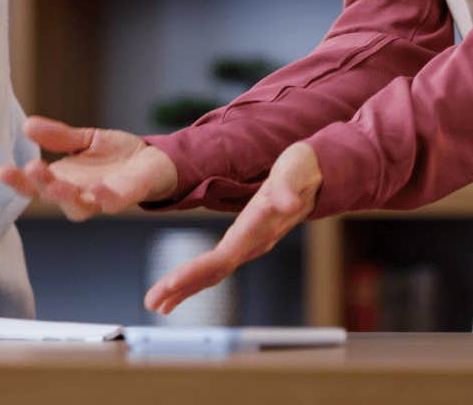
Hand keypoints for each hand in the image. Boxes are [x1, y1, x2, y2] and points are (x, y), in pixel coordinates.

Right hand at [0, 116, 177, 222]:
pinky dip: (105, 197)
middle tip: (30, 170)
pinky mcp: (127, 195)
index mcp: (64, 180)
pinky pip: (113, 202)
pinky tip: (97, 188)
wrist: (154, 159)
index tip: (1, 170)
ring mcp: (102, 198)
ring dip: (66, 197)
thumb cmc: (116, 155)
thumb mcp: (84, 140)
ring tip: (56, 184)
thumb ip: (58, 137)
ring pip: (79, 208)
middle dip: (40, 186)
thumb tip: (27, 124)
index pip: (35, 186)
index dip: (17, 182)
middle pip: (53, 198)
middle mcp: (79, 193)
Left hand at [142, 141, 321, 315]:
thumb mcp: (296, 170)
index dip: (196, 271)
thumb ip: (289, 187)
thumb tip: (288, 203)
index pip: (223, 256)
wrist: (319, 175)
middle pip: (214, 271)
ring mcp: (251, 244)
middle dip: (182, 287)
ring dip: (184, 287)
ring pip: (214, 272)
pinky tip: (178, 286)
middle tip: (152, 302)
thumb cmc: (303, 168)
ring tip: (158, 303)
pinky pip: (217, 264)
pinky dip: (195, 277)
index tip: (171, 283)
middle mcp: (254, 243)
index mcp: (258, 228)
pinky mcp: (246, 241)